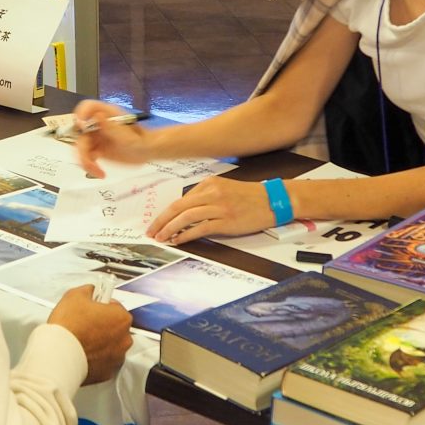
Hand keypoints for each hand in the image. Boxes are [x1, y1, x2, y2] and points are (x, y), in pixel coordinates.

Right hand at [47, 285, 132, 384]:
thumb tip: (90, 291)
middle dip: (102, 325)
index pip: (115, 306)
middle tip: (84, 324)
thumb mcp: (75, 295)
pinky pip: (103, 362)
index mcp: (121, 317)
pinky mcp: (107, 373)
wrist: (58, 355)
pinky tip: (81, 353)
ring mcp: (117, 358)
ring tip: (81, 340)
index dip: (101, 306)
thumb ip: (88, 290)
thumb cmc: (68, 326)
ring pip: (111, 346)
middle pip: (115, 328)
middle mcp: (124, 339)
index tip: (92, 308)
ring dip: (100, 343)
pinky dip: (95, 359)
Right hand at [72, 99, 152, 177]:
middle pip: (79, 131)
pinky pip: (86, 157)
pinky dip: (90, 166)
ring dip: (85, 161)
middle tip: (89, 160)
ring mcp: (96, 137)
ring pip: (81, 147)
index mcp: (106, 114)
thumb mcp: (127, 135)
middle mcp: (98, 124)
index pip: (87, 107)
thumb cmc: (141, 140)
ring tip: (98, 172)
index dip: (80, 114)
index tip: (81, 127)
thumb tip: (97, 115)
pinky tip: (100, 173)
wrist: (146, 152)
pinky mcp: (97, 149)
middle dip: (82, 148)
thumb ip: (111, 126)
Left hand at [146, 176, 276, 243]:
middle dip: (161, 220)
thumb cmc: (251, 197)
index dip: (166, 212)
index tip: (158, 222)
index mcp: (209, 184)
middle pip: (178, 207)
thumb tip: (186, 211)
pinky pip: (200, 228)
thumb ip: (206, 197)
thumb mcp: (225, 189)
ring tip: (162, 238)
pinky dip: (186, 235)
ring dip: (170, 229)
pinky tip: (178, 240)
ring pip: (185, 217)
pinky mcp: (226, 220)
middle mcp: (212, 193)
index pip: (181, 199)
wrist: (273, 201)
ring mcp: (218, 206)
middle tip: (152, 231)